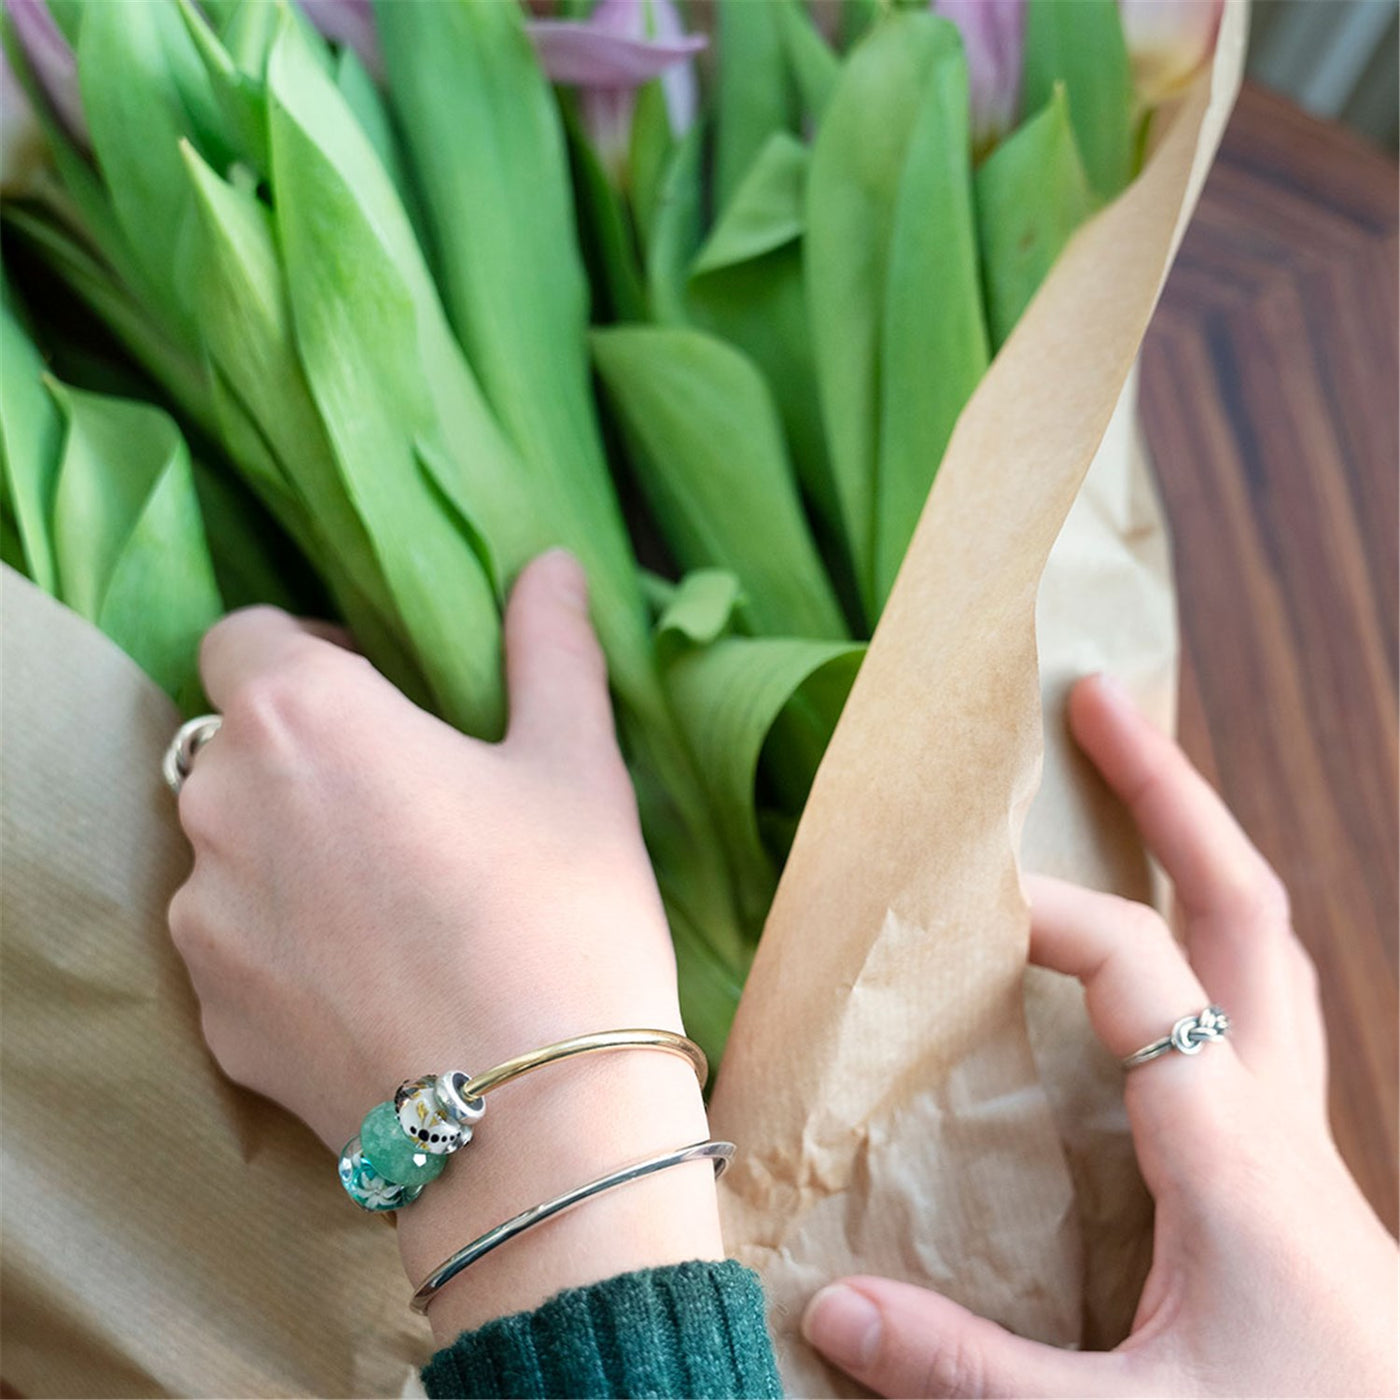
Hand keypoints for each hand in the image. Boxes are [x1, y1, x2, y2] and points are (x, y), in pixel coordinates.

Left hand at [168, 550, 721, 1340]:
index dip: (308, 653)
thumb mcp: (575, 763)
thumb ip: (549, 648)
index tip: (381, 696)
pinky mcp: (214, 1019)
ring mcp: (205, 922)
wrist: (535, 1120)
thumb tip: (553, 565)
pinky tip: (377, 979)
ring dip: (289, 849)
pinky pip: (237, 947)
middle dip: (306, 754)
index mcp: (301, 718)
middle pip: (235, 744)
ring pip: (231, 848)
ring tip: (396, 901)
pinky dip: (286, 943)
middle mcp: (220, 807)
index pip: (243, 634)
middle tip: (411, 802)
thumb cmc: (562, 909)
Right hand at [802, 674, 1397, 1397]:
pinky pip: (1254, 1015)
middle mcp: (1277, 1121)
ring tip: (1127, 791)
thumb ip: (967, 1369)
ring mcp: (1296, 1144)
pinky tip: (1146, 965)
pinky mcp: (1288, 1176)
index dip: (1047, 916)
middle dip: (1170, 792)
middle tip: (1096, 702)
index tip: (958, 910)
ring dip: (1198, 855)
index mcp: (1233, 1155)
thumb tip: (828, 1305)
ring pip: (1266, 951)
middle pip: (1245, 908)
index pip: (1138, 971)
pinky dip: (1204, 944)